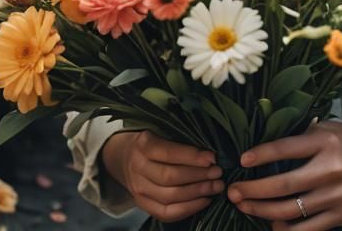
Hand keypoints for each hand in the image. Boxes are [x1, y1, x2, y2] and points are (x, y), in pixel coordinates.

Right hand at [101, 130, 224, 223]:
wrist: (123, 157)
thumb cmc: (151, 139)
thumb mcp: (159, 129)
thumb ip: (179, 136)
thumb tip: (210, 144)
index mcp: (143, 144)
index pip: (168, 152)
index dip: (191, 156)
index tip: (212, 157)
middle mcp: (138, 168)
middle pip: (170, 177)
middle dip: (198, 176)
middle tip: (218, 173)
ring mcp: (139, 189)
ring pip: (170, 197)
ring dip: (197, 193)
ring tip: (216, 186)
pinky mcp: (143, 205)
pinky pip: (166, 213)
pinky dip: (188, 209)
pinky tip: (204, 201)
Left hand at [227, 122, 341, 230]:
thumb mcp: (328, 129)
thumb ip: (301, 137)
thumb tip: (265, 146)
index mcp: (325, 142)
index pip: (286, 148)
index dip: (261, 155)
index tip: (242, 160)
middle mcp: (330, 169)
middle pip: (283, 184)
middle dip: (253, 190)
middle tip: (233, 191)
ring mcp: (336, 196)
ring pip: (291, 210)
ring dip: (262, 211)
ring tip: (245, 206)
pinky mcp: (340, 216)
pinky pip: (307, 229)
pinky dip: (286, 229)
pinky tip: (271, 223)